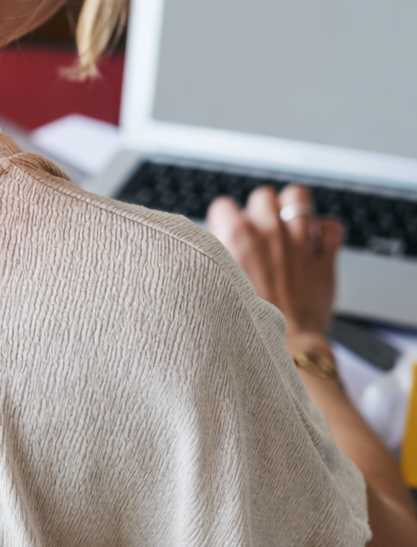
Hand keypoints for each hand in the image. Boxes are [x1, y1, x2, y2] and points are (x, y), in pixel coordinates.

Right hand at [206, 184, 342, 340]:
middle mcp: (268, 233)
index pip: (224, 206)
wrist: (282, 350)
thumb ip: (216, 257)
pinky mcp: (324, 259)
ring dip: (292, 209)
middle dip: (259, 210)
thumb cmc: (245, 324)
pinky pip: (331, 226)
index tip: (227, 233)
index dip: (224, 220)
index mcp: (236, 237)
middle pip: (262, 196)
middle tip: (258, 231)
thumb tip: (215, 243)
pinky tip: (314, 241)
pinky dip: (324, 230)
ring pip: (298, 198)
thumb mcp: (215, 283)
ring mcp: (299, 243)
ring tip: (288, 224)